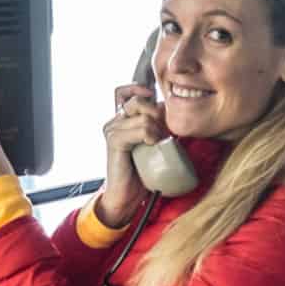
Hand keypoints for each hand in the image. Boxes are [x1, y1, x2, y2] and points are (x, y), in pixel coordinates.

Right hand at [98, 84, 165, 225]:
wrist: (127, 195)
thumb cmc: (142, 170)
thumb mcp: (154, 142)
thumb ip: (159, 125)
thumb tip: (172, 110)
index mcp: (122, 119)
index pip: (125, 91)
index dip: (140, 90)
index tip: (154, 99)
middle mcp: (115, 121)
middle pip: (137, 100)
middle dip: (155, 113)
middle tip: (162, 132)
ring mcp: (112, 130)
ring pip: (142, 116)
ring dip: (156, 129)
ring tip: (157, 144)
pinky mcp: (114, 141)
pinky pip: (139, 129)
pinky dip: (149, 135)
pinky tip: (152, 145)